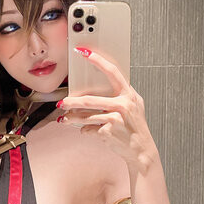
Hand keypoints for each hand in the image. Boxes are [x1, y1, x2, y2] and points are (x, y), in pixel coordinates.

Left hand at [58, 47, 156, 166]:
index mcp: (129, 95)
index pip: (112, 72)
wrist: (141, 150)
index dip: (98, 60)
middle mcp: (123, 105)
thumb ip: (120, 96)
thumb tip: (98, 87)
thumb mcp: (134, 107)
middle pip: (90, 100)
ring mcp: (116, 119)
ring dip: (72, 118)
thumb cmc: (135, 127)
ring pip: (86, 116)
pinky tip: (86, 131)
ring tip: (64, 119)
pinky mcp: (108, 132)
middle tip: (62, 102)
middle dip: (72, 101)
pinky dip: (85, 130)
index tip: (83, 52)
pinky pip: (89, 129)